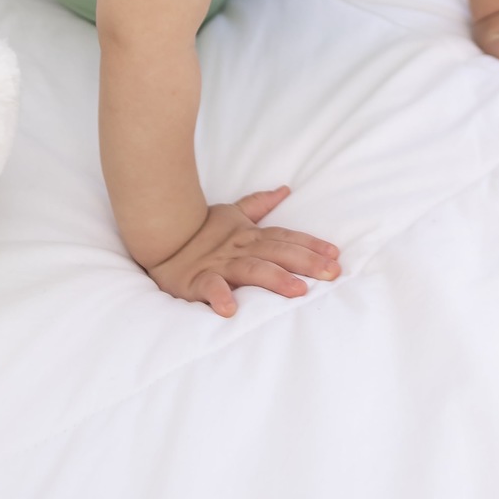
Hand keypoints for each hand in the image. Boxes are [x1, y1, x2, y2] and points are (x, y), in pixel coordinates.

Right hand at [145, 185, 340, 316]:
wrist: (163, 236)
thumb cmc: (203, 230)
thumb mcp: (233, 214)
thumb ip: (259, 204)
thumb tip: (285, 189)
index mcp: (250, 236)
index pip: (286, 238)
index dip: (311, 245)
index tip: (336, 254)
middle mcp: (240, 249)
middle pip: (278, 253)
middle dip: (307, 262)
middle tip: (333, 273)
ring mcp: (220, 264)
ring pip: (252, 270)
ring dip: (275, 279)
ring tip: (298, 291)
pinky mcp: (197, 281)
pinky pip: (210, 288)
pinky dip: (219, 296)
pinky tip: (231, 308)